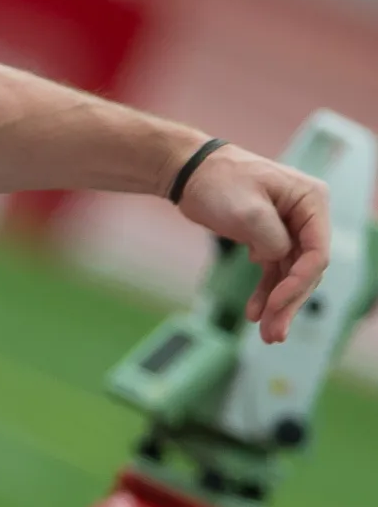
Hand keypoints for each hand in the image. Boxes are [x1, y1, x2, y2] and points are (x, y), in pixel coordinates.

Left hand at [176, 143, 329, 343]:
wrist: (188, 172)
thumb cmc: (217, 182)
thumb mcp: (246, 210)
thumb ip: (272, 239)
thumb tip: (279, 259)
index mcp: (311, 201)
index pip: (317, 252)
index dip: (299, 283)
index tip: (275, 305)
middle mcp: (306, 216)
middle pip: (306, 269)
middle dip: (289, 303)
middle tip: (272, 334)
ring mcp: (289, 229)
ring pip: (290, 275)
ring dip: (278, 305)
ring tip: (266, 334)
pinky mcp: (268, 238)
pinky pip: (274, 272)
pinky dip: (265, 293)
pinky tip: (253, 313)